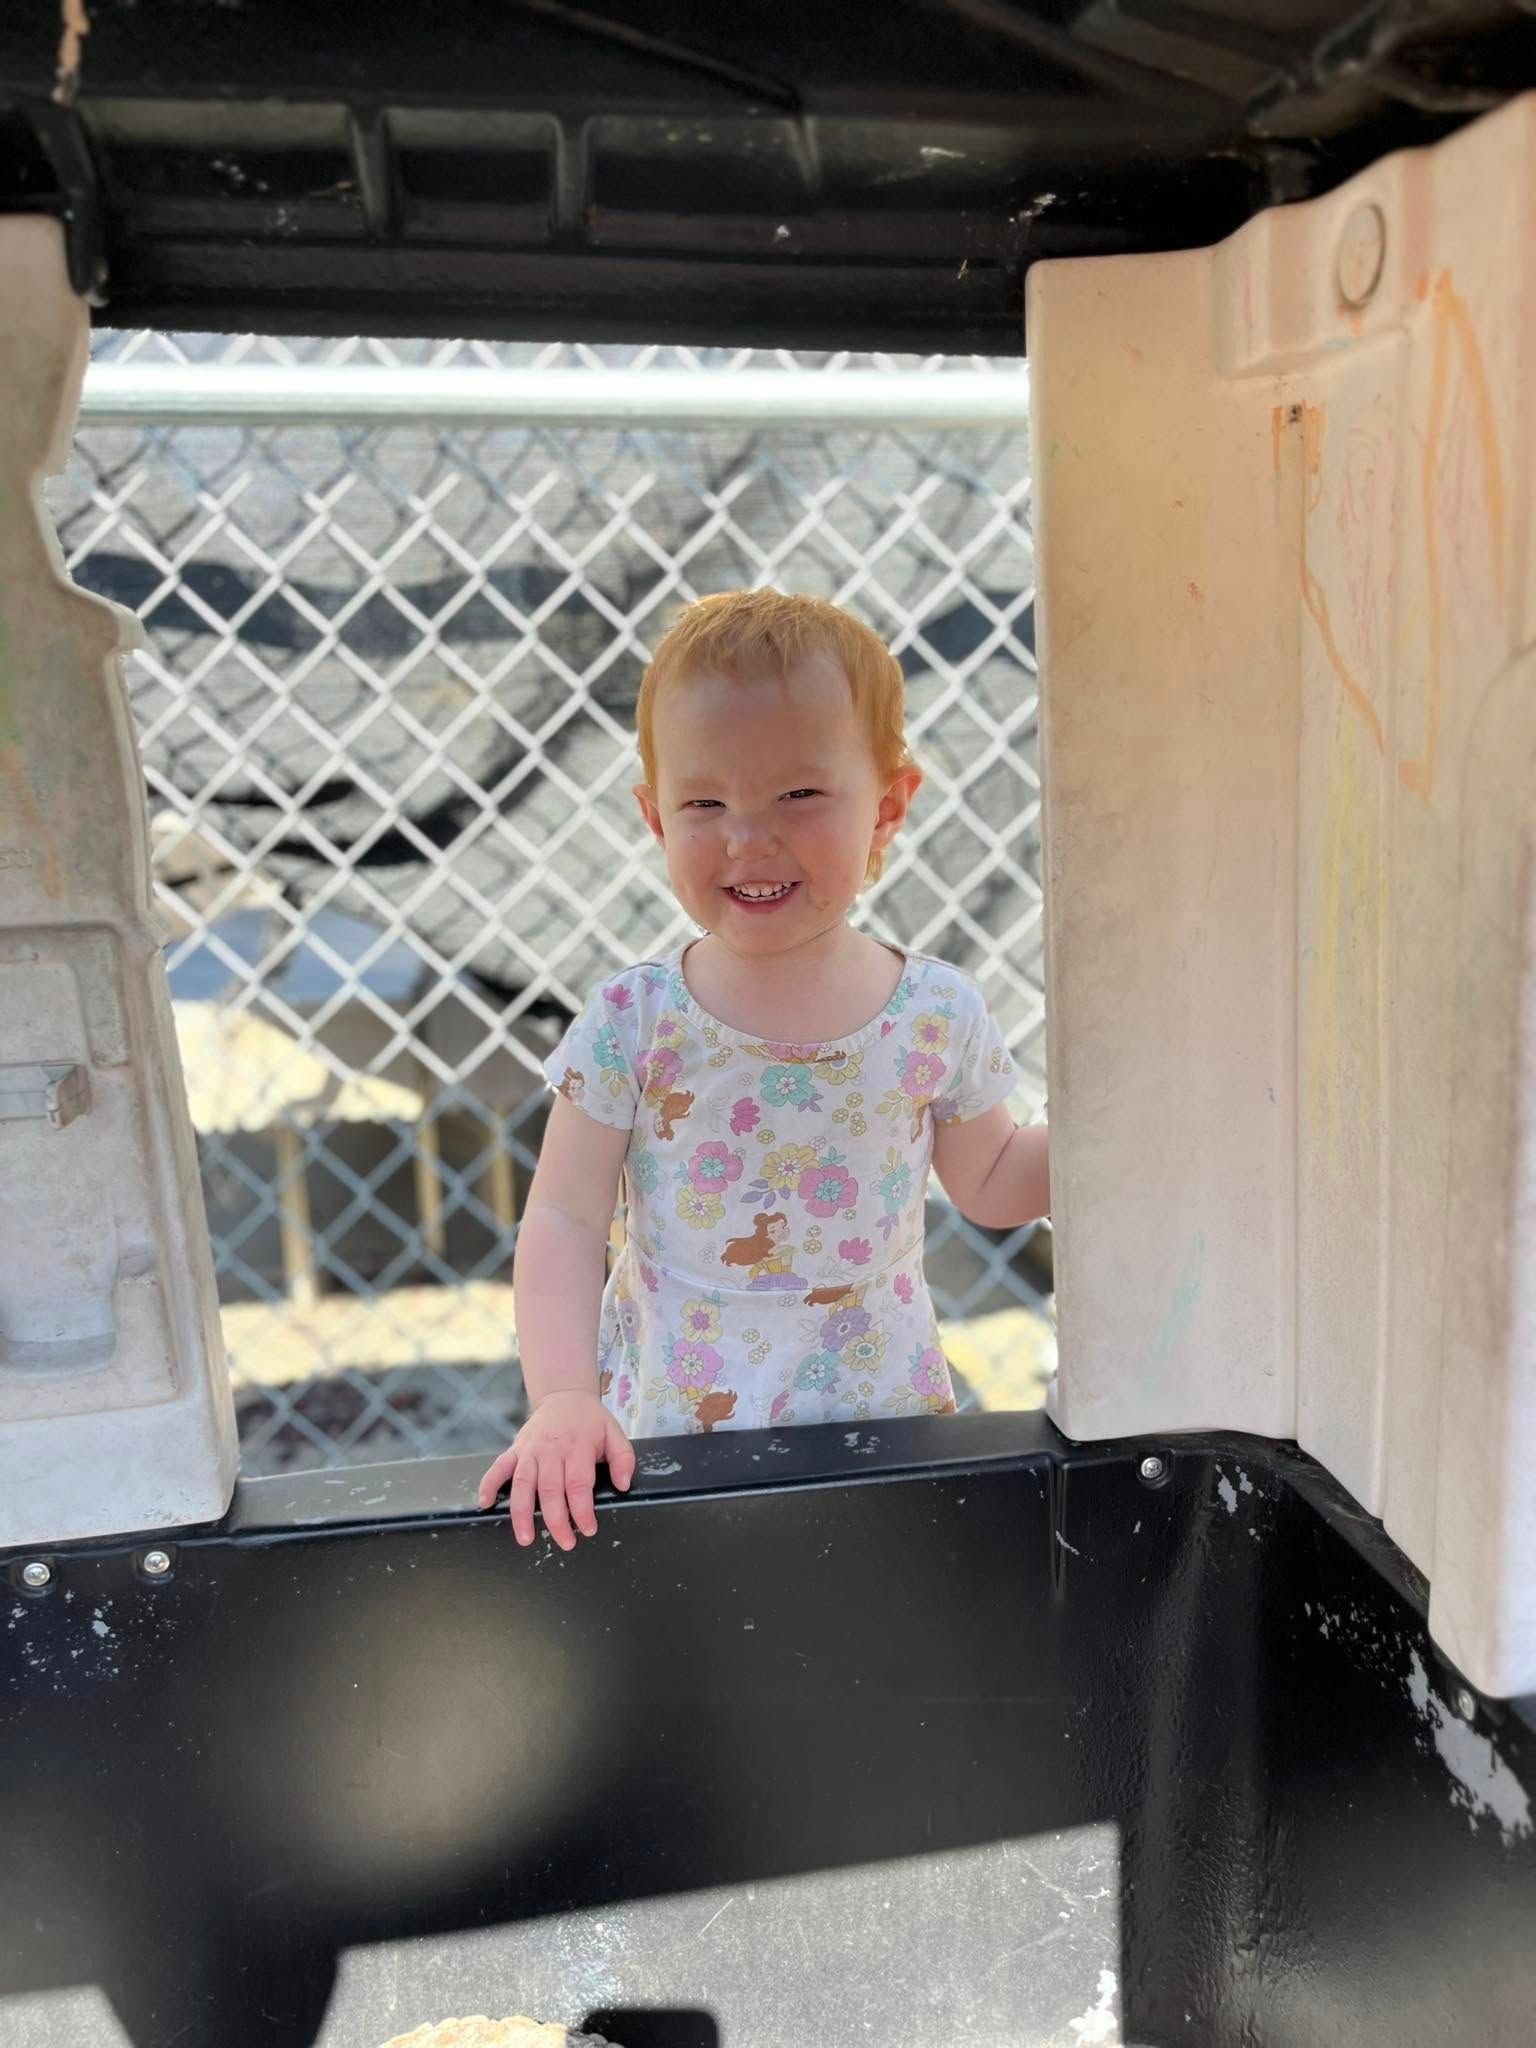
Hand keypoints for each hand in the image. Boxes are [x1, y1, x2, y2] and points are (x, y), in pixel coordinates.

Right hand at [476, 1391, 634, 1550]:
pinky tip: (485, 1504)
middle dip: (556, 1521)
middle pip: (550, 1490)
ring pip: (523, 1484)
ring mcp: (530, 1450)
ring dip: (521, 1513)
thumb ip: (623, 1459)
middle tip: (566, 1542)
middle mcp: (551, 1450)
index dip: (582, 1510)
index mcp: (577, 1447)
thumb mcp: (615, 1433)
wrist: (565, 1396)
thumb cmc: (590, 1420)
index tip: (588, 1529)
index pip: (578, 1484)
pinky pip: (499, 1467)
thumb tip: (623, 1484)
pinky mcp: (515, 1449)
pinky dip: (489, 1484)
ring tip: (526, 1538)